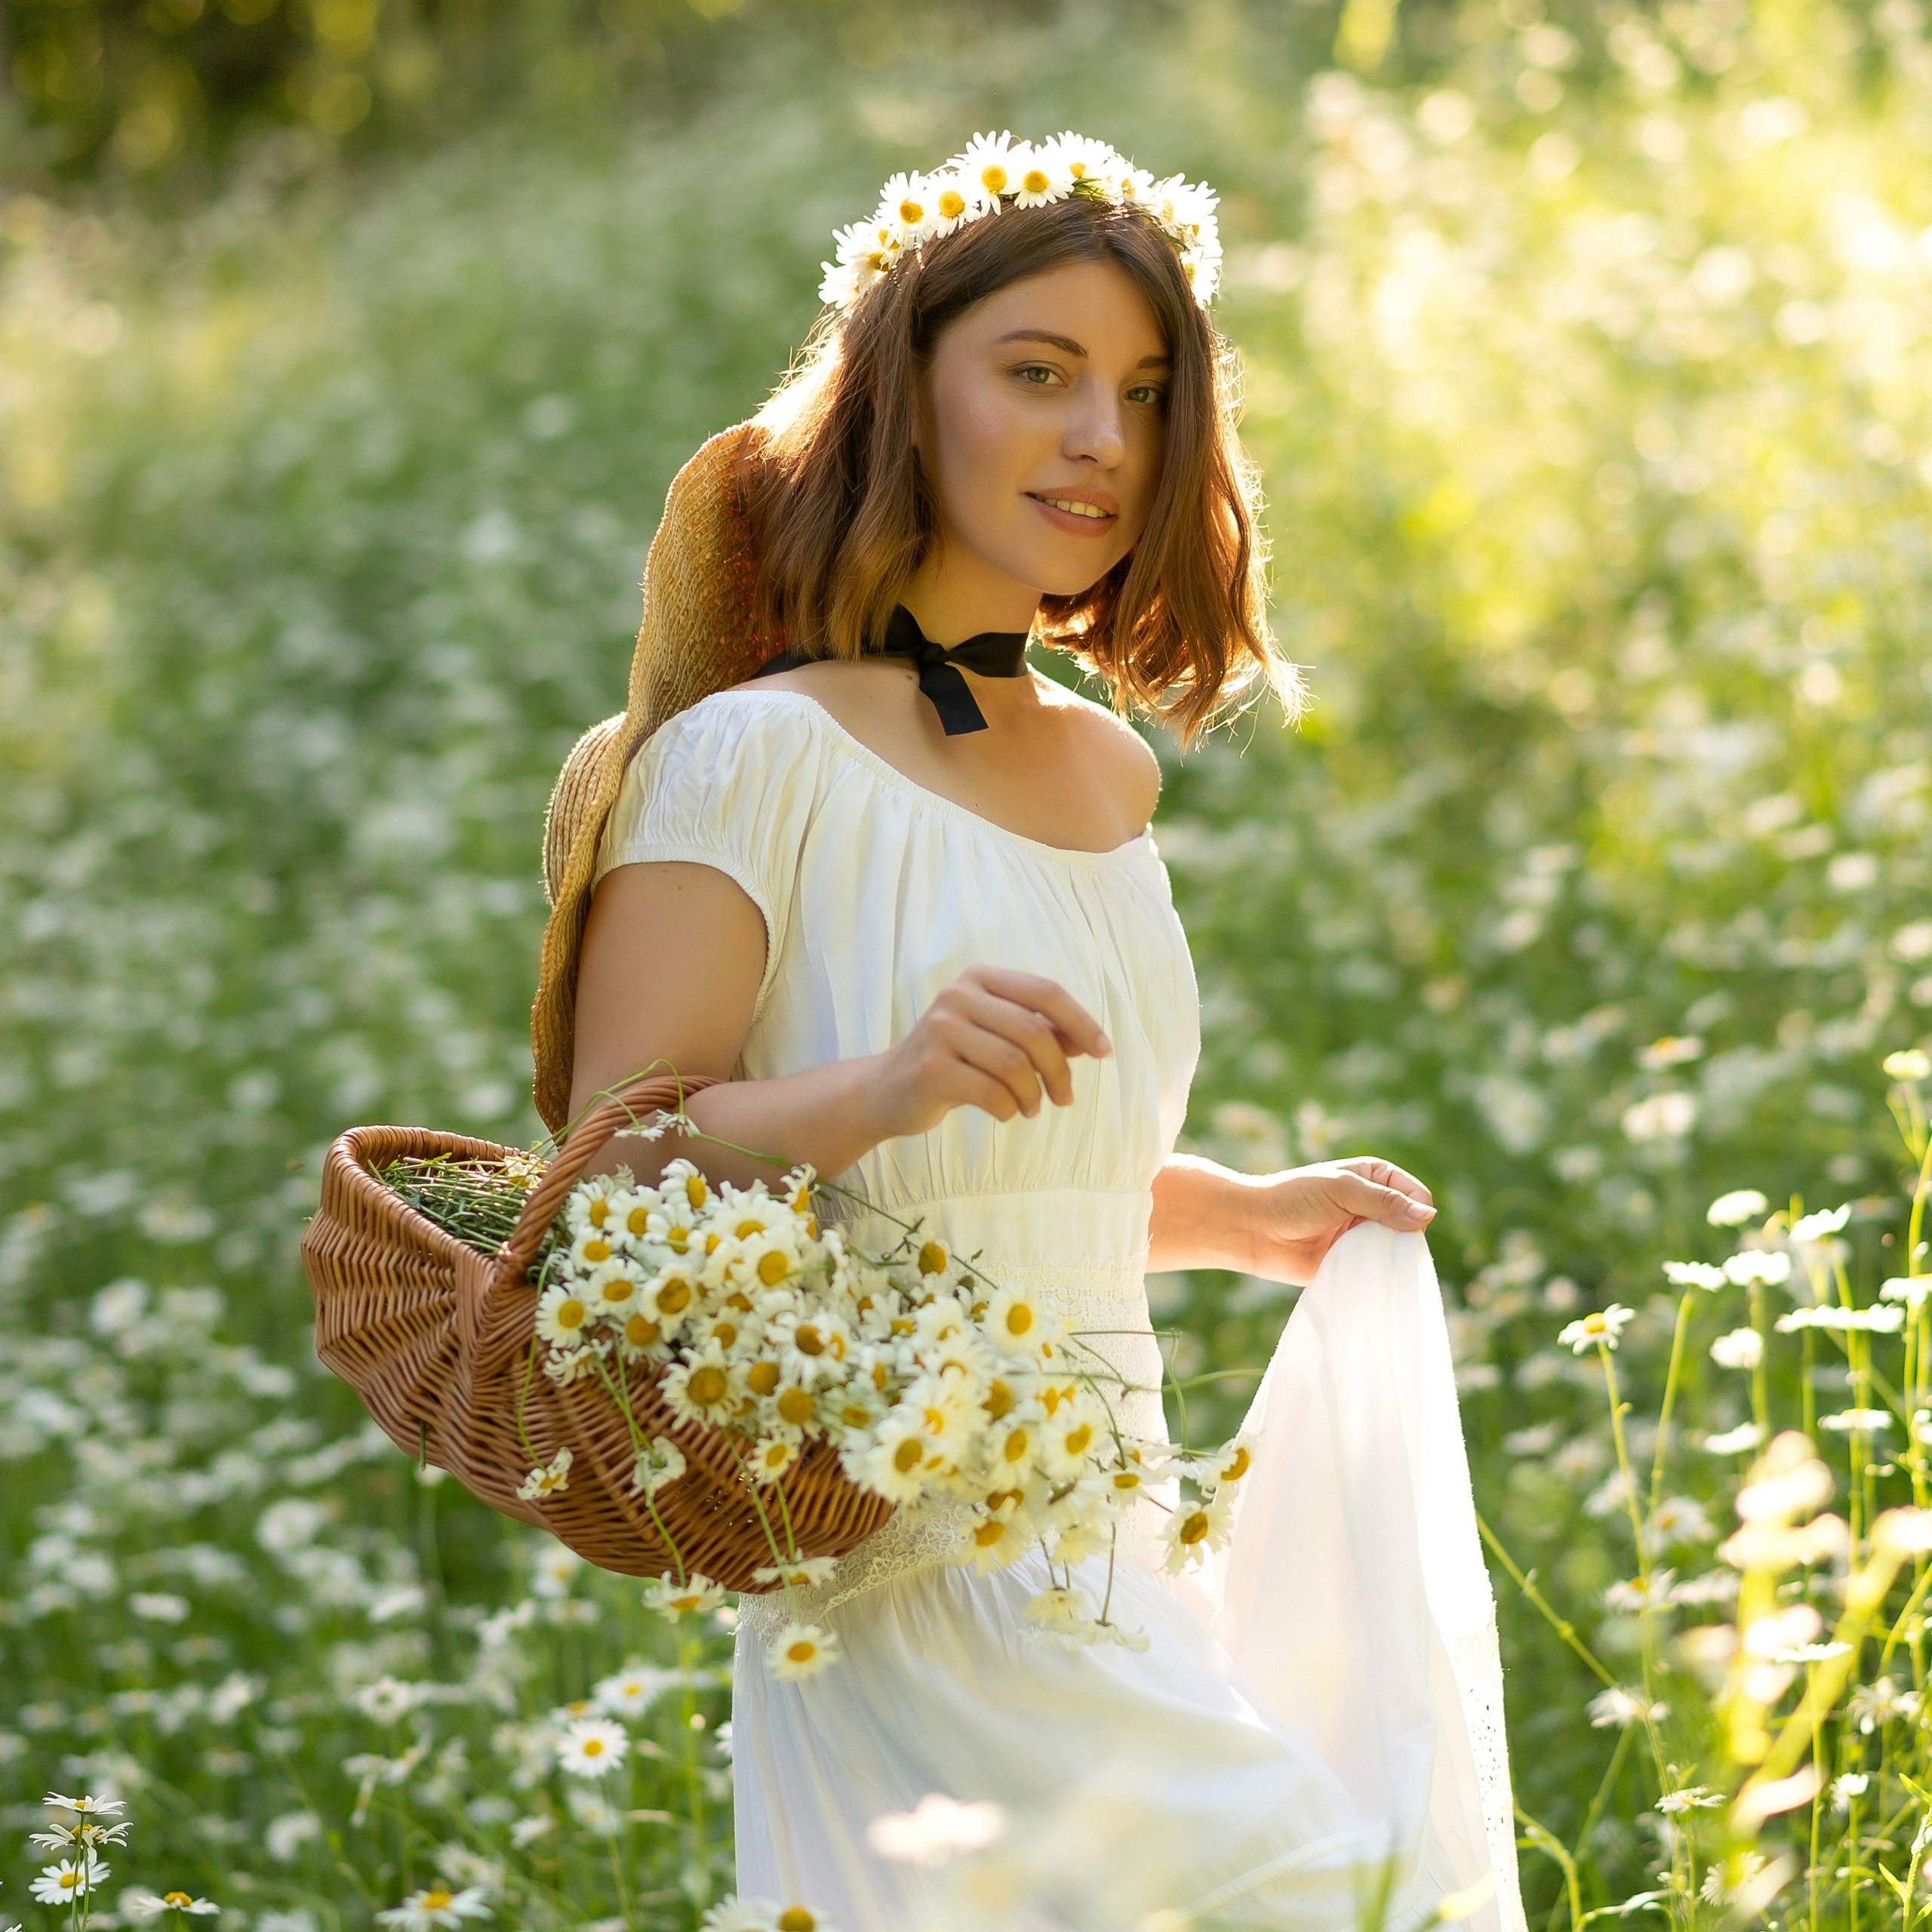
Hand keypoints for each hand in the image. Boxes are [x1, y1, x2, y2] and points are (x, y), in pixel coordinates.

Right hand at [868, 965, 1112, 1139]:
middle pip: (1034, 1032)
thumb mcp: (998, 1039)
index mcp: (980, 978)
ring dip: (1034, 1095)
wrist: (889, 1091)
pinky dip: (1010, 1109)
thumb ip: (1040, 1033)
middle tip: (1065, 1098)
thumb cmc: (956, 1062)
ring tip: (1031, 1108)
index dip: (1082, 1022)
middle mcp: (958, 995)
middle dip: (1059, 1071)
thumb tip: (1089, 1041)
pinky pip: (993, 1093)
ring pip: (1015, 1065)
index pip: (1045, 992)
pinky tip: (1007, 1113)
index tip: (1104, 1052)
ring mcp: (940, 1029)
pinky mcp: (931, 1067)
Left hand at [1245, 1156, 1435, 1285]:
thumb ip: (1384, 1202)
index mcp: (1375, 1179)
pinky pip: (1375, 1272)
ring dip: (1388, 1258)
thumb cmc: (1293, 1199)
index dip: (1414, 1211)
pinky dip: (1376, 1276)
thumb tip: (1428, 1215)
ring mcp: (1361, 1237)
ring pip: (1395, 1252)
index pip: (1416, 1196)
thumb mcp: (1342, 1190)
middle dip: (1403, 1238)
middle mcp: (1372, 1207)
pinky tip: (1367, 1278)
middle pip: (1411, 1227)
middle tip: (1376, 1244)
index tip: (1395, 1223)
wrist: (1252, 1229)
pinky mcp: (1350, 1263)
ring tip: (1366, 1259)